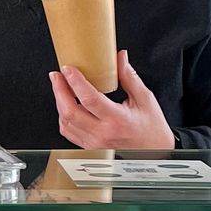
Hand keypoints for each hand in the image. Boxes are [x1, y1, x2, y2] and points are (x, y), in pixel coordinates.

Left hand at [51, 49, 174, 151]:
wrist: (154, 152)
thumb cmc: (152, 128)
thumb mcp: (145, 99)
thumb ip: (129, 77)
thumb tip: (120, 57)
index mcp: (117, 120)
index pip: (90, 99)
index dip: (75, 82)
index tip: (68, 69)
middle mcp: (103, 134)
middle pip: (70, 112)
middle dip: (59, 90)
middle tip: (57, 75)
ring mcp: (94, 143)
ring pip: (66, 123)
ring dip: (59, 103)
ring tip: (60, 87)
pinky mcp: (90, 148)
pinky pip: (69, 133)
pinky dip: (64, 118)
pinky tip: (66, 106)